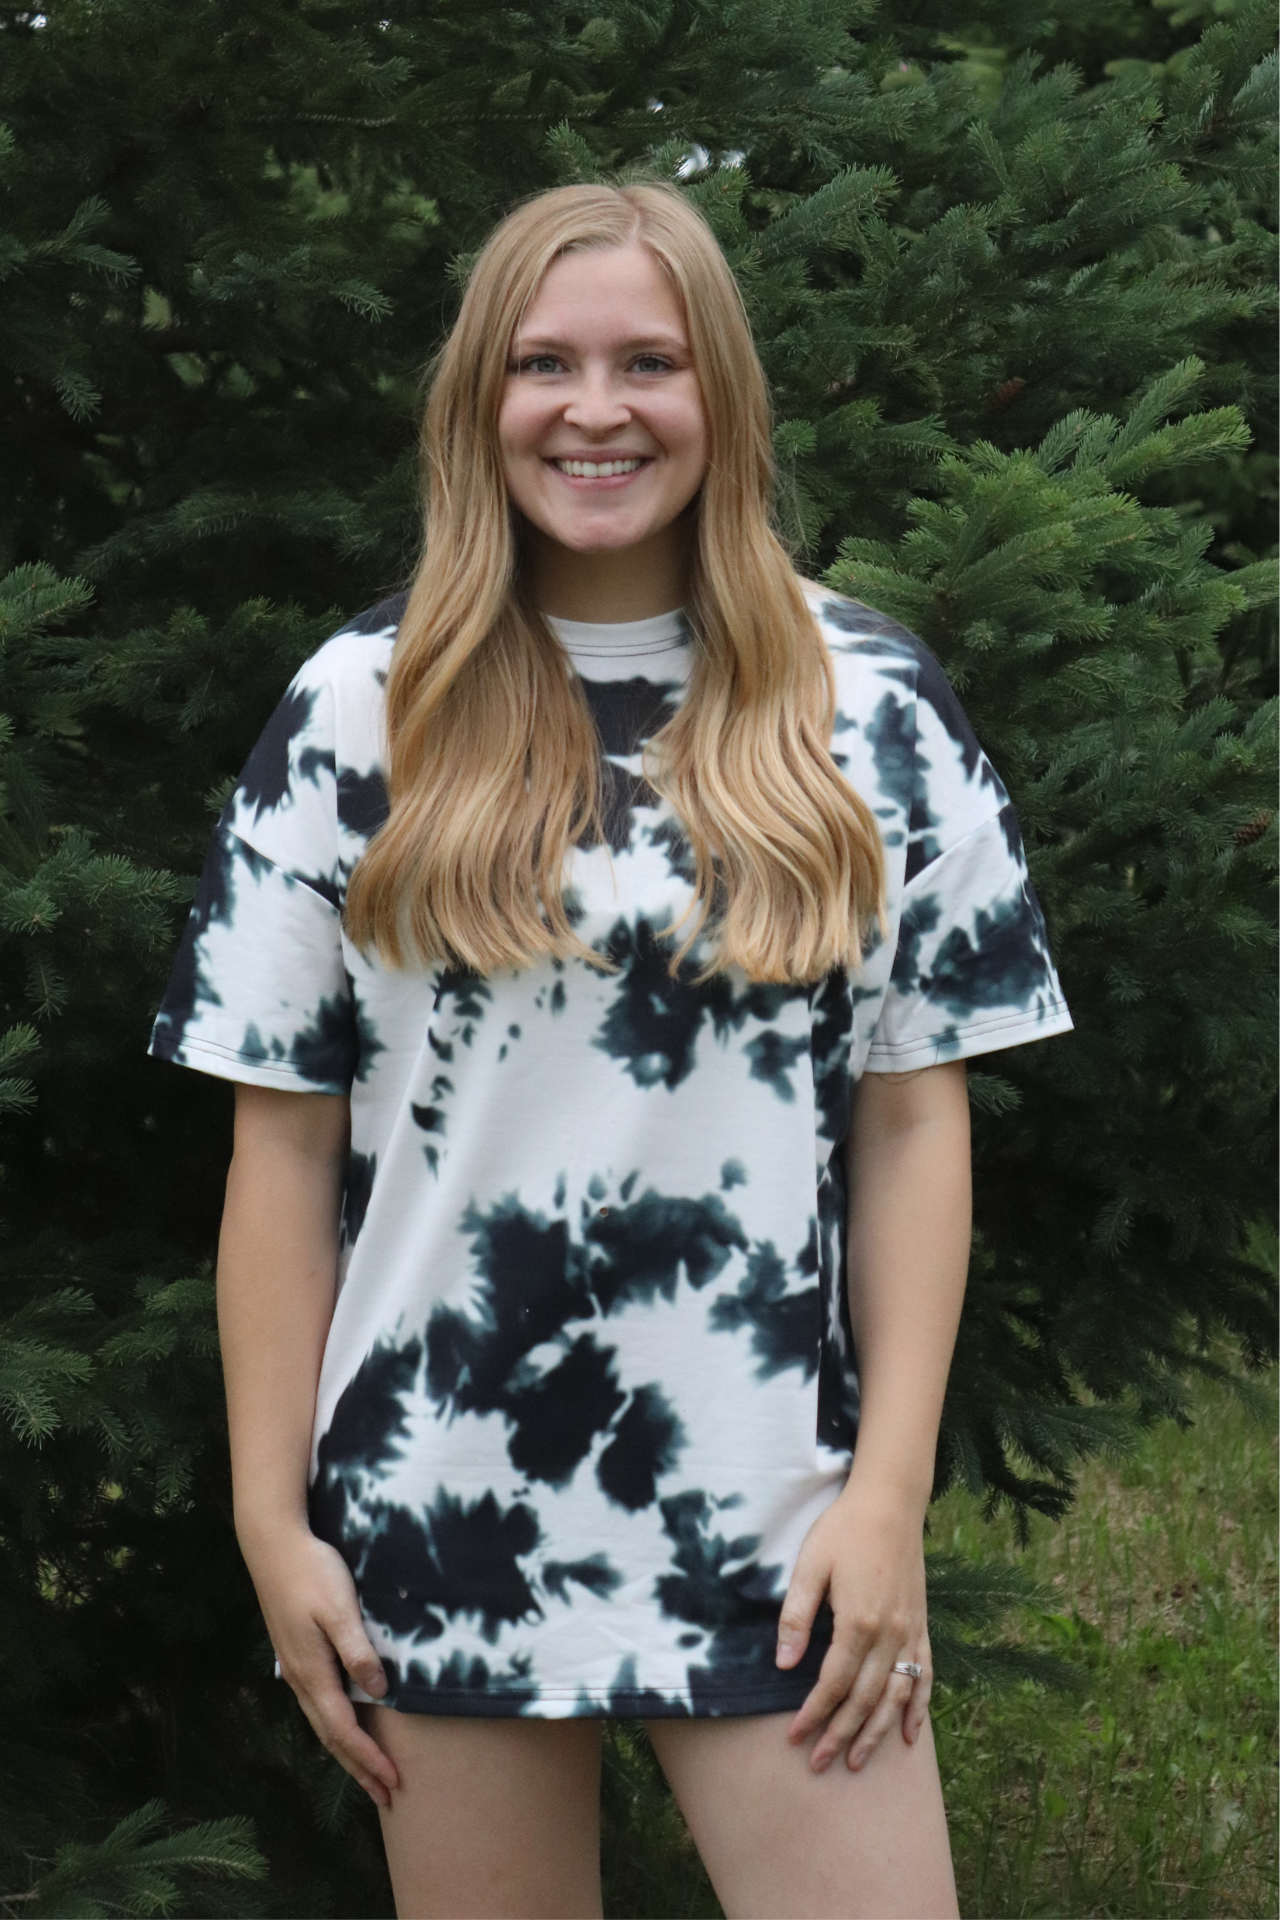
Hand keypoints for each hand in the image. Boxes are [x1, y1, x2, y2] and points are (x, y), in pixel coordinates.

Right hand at [239, 1520, 399, 1806]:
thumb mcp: (341, 1609)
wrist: (273, 1544)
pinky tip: (343, 1723)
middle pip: (331, 1738)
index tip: (393, 1783)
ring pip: (321, 1723)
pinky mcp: (294, 1654)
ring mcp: (294, 1668)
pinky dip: (333, 1726)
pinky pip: (316, 1705)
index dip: (369, 1760)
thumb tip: (380, 1693)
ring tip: (366, 1770)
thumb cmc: (311, 1572)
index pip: (345, 1732)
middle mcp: (300, 1679)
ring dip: (345, 1751)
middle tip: (384, 1796)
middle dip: (358, 1768)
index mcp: (313, 1674)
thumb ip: (359, 1653)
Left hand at [776, 1482, 932, 1773]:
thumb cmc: (843, 1529)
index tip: (794, 1738)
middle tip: (819, 1764)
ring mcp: (910, 1633)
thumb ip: (797, 1616)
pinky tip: (911, 1736)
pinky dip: (919, 1709)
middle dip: (840, 1735)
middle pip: (865, 1699)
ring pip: (896, 1697)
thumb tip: (785, 1665)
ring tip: (858, 1762)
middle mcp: (889, 1635)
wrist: (890, 1502)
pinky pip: (925, 1677)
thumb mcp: (810, 1565)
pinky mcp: (921, 1626)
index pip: (834, 1683)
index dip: (814, 1714)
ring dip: (877, 1733)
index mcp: (858, 1621)